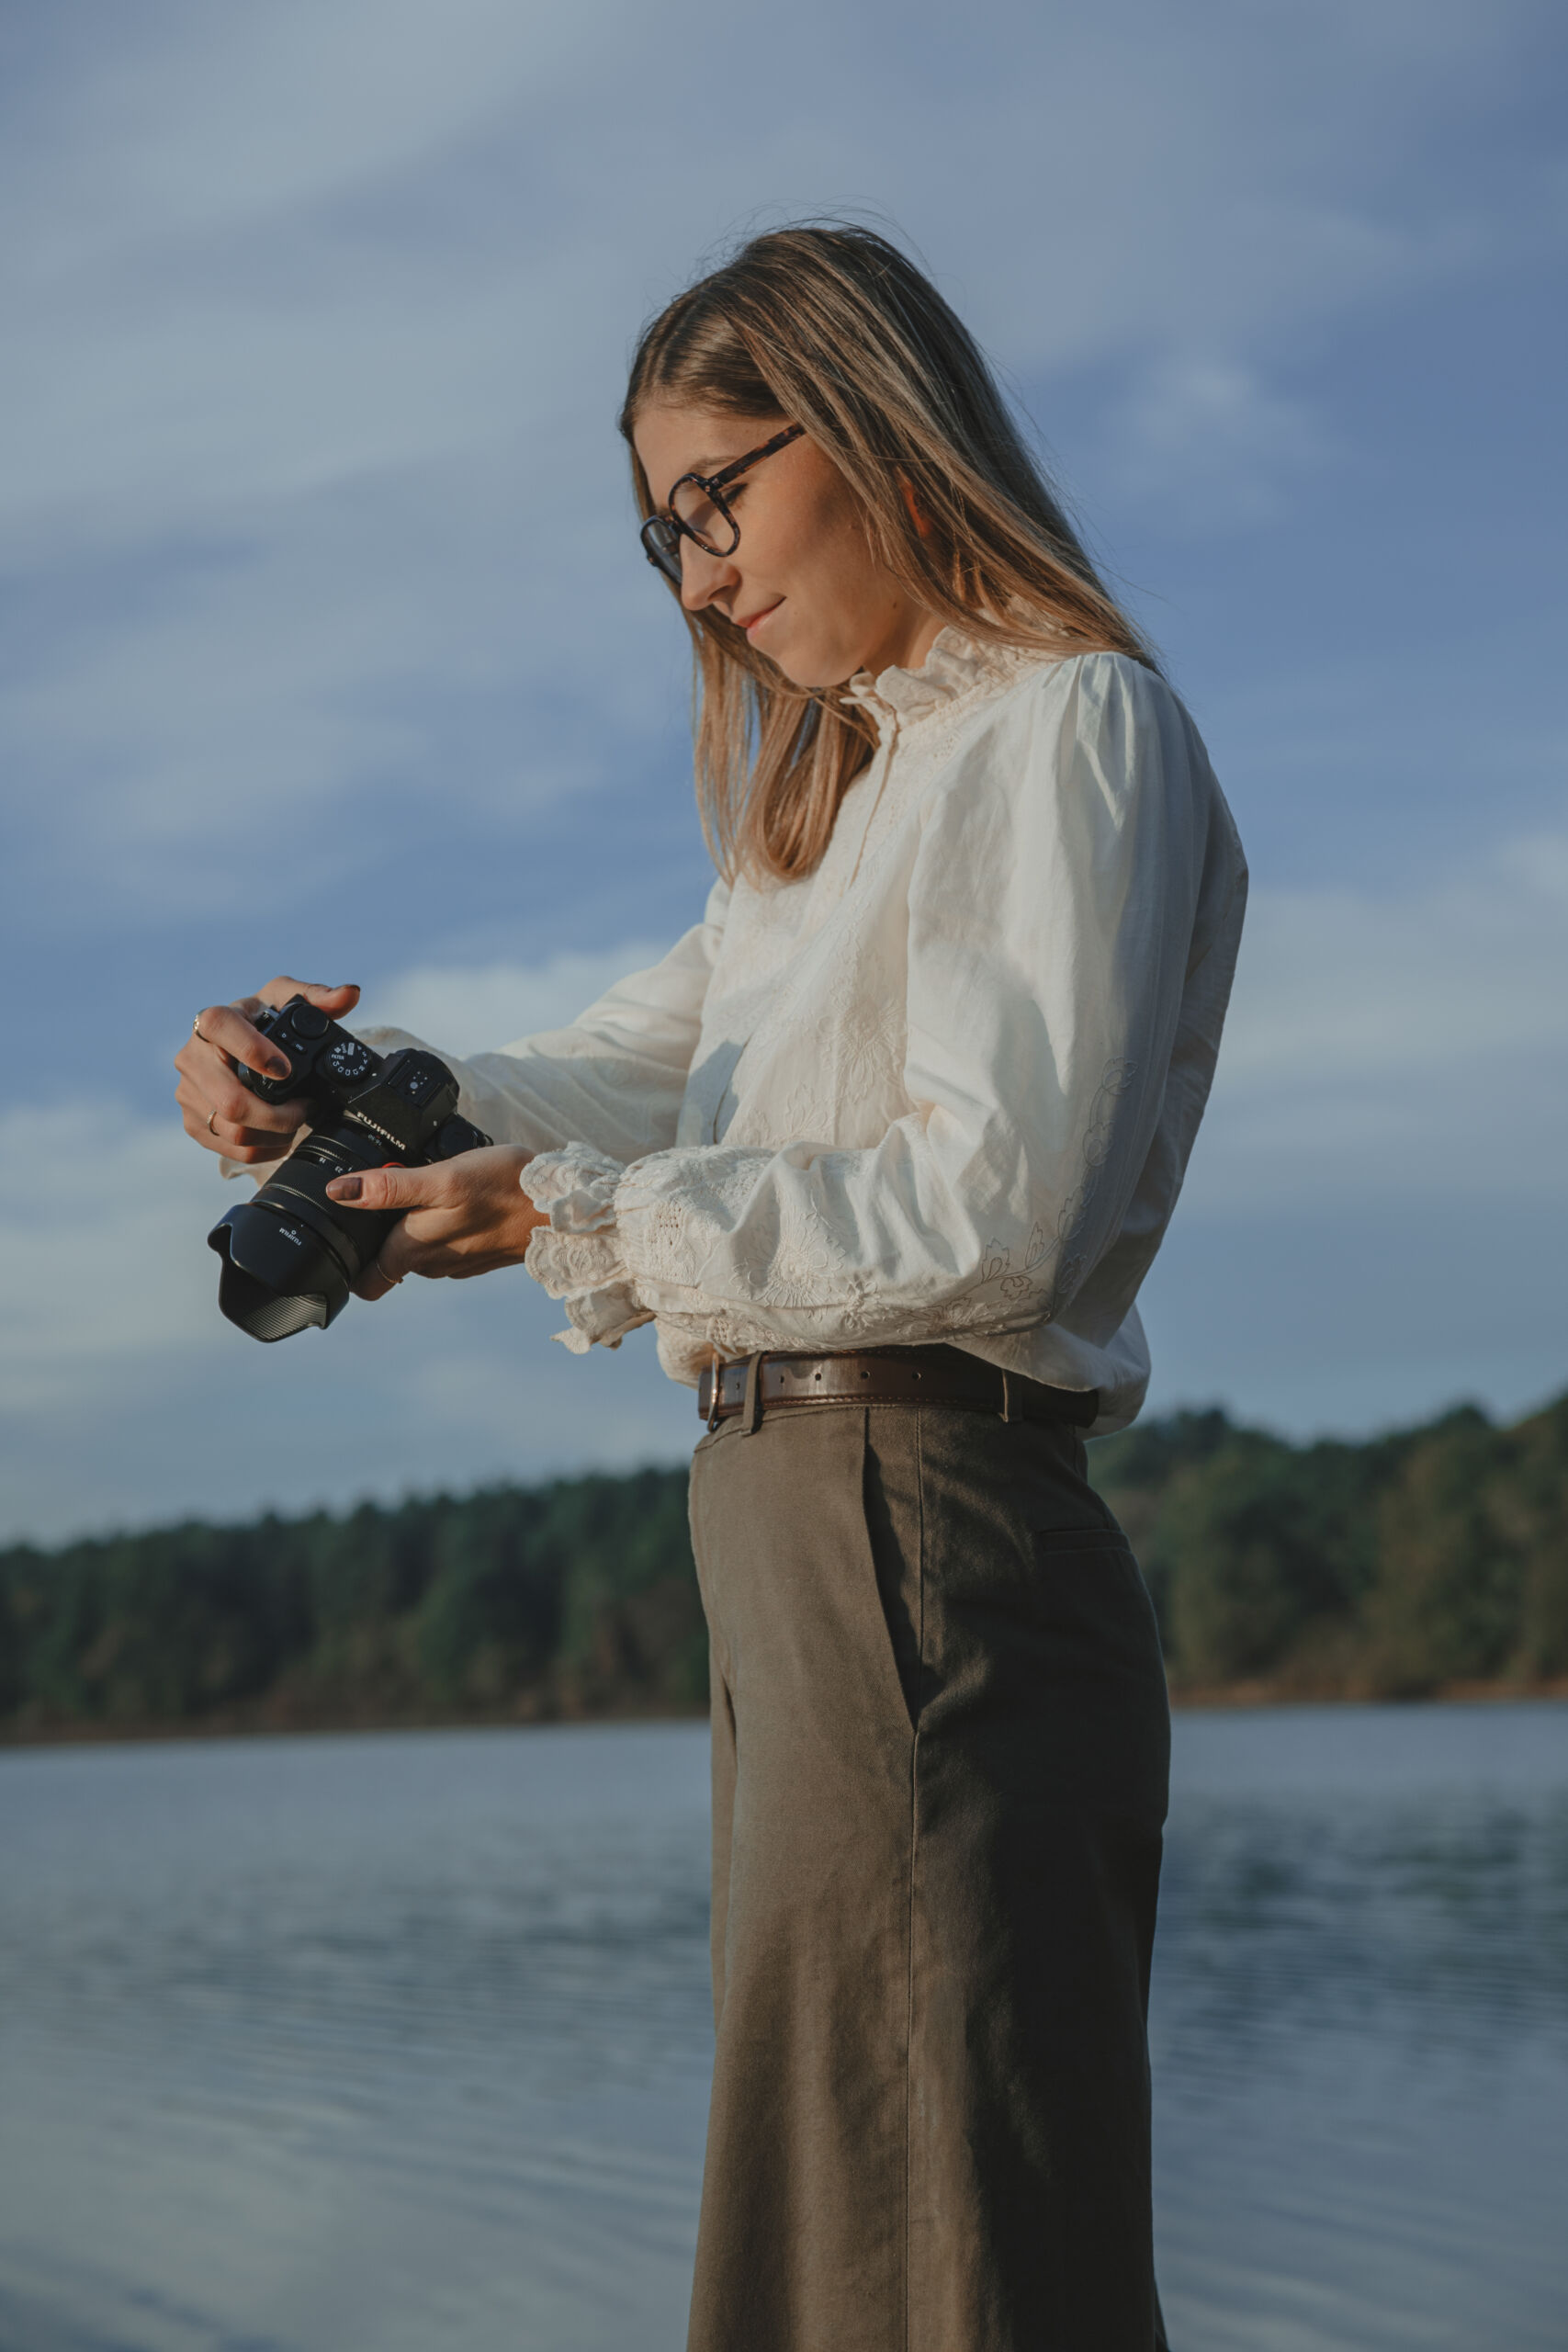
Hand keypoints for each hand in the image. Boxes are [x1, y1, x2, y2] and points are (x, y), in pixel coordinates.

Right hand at [175, 978, 360, 1165]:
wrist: (233, 1050)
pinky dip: (263, 1148)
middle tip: (305, 1109)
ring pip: (234, 1130)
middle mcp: (192, 1057)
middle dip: (279, 1115)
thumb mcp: (285, 1002)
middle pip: (231, 1101)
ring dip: (275, 1134)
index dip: (253, 1051)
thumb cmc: (261, 1022)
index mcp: (213, 1021)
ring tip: (295, 1122)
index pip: (221, 1028)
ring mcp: (189, 1092)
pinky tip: (279, 1136)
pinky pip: (230, 1148)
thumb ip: (319, 996)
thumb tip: (349, 994)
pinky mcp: (193, 1122)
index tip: (286, 1069)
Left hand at [324, 1146, 545, 1300]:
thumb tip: (340, 1192)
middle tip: (387, 1193)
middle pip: (389, 1262)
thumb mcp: (444, 1178)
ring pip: (418, 1254)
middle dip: (381, 1235)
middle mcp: (433, 1265)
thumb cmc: (506, 1186)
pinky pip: (447, 1246)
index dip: (350, 1263)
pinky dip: (442, 1228)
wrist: (568, 1206)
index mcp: (415, 1250)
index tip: (347, 1234)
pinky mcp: (479, 1255)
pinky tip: (455, 1201)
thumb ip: (391, 1189)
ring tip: (421, 1191)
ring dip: (413, 1229)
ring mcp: (458, 1263)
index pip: (367, 1279)